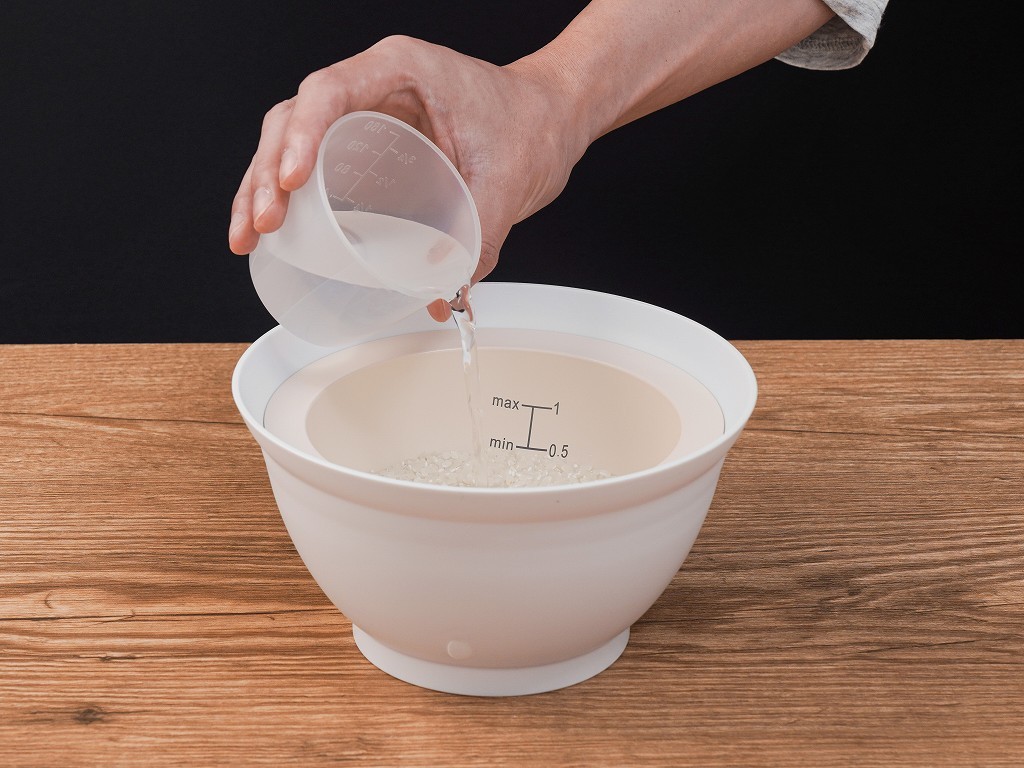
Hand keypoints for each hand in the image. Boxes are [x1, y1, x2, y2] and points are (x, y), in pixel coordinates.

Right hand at [228, 35, 587, 320]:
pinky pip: (317, 162)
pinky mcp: (370, 143)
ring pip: (293, 140)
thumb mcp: (508, 181)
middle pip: (295, 118)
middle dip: (268, 173)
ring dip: (264, 186)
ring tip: (250, 236)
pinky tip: (276, 231)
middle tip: (263, 225)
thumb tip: (443, 295)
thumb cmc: (532, 124)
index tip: (294, 182)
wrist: (552, 117)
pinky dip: (291, 196)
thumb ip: (478, 238)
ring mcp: (367, 110)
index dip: (302, 137)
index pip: (329, 92)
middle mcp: (374, 83)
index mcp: (401, 69)